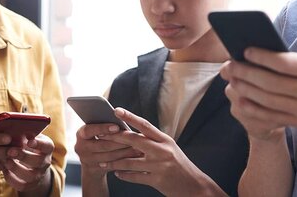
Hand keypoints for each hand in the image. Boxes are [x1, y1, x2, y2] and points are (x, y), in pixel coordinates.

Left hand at [3, 134, 54, 192]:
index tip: (29, 141)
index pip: (47, 146)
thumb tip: (12, 127)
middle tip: (10, 151)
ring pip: (30, 175)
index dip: (39, 144)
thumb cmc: (28, 144)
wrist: (33, 161)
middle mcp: (46, 162)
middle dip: (23, 156)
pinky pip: (22, 185)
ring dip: (16, 168)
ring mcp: (39, 174)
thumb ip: (25, 132)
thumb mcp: (30, 136)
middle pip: (38, 161)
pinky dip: (11, 178)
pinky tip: (5, 170)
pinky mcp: (31, 184)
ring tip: (5, 160)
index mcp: (47, 147)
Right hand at [74, 123, 139, 178]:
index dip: (103, 128)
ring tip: (139, 147)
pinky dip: (125, 160)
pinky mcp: (95, 170)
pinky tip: (135, 156)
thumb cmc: (99, 138)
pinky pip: (112, 165)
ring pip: (109, 157)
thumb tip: (122, 118)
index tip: (117, 127)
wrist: (92, 161)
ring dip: (125, 152)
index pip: (90, 130)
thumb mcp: (97, 131)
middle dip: (120, 141)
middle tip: (135, 137)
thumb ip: (105, 126)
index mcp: (81, 134)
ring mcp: (87, 160)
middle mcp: (80, 147)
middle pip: (102, 145)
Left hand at [99, 108, 225, 196]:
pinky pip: (134, 176)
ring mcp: (159, 166)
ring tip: (103, 161)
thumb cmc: (180, 166)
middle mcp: (161, 151)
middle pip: (133, 140)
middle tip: (101, 135)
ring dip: (114, 162)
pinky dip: (123, 175)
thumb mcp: (170, 149)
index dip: (130, 117)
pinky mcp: (157, 180)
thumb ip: (154, 142)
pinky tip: (117, 173)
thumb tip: (132, 136)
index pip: (144, 125)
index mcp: (165, 140)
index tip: (116, 110)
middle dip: (115, 137)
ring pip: (129, 161)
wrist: (195, 186)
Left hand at [222, 45, 296, 138]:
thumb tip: (290, 51)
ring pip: (268, 100)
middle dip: (247, 72)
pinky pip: (272, 116)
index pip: (285, 63)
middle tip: (231, 64)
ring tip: (233, 79)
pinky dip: (254, 108)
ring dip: (246, 90)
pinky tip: (241, 100)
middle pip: (271, 82)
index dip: (262, 56)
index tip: (246, 50)